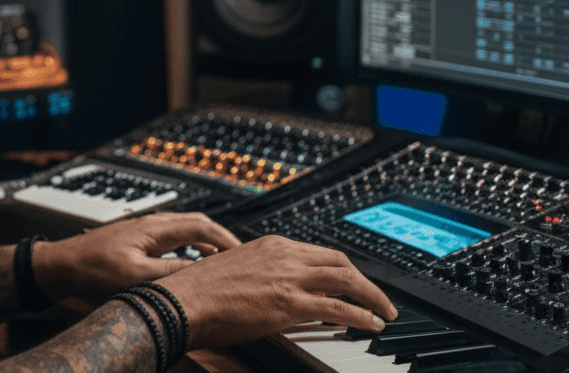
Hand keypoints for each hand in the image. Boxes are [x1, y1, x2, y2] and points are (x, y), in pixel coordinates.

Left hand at [34, 212, 241, 302]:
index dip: (226, 239)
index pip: (202, 226)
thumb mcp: (134, 277)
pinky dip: (193, 245)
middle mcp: (154, 223)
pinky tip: (194, 261)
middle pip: (199, 223)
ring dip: (208, 242)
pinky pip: (176, 236)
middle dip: (222, 238)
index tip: (243, 253)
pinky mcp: (141, 238)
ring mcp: (147, 229)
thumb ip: (169, 273)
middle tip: (240, 256)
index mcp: (156, 228)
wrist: (64, 264)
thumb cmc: (93, 269)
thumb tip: (200, 272)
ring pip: (188, 228)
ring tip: (223, 260)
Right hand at [155, 235, 397, 348]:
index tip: (353, 281)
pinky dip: (362, 315)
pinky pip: (339, 307)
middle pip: (341, 261)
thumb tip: (274, 285)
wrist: (184, 301)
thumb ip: (262, 271)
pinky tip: (371, 323)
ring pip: (347, 280)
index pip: (320, 253)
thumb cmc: (200, 290)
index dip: (342, 269)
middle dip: (365, 281)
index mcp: (272, 244)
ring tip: (384, 312)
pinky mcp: (290, 303)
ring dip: (372, 297)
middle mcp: (285, 255)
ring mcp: (290, 278)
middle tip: (378, 297)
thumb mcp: (237, 268)